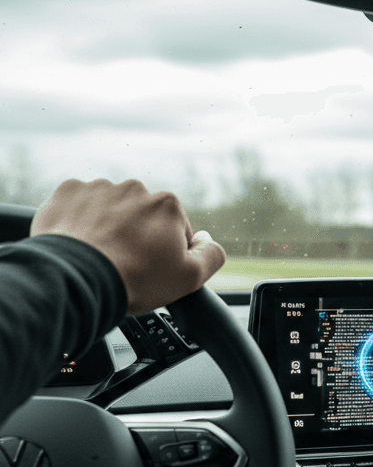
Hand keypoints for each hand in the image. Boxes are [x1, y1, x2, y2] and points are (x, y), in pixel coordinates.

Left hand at [31, 178, 226, 313]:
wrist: (78, 278)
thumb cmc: (136, 279)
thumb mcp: (191, 278)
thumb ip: (212, 255)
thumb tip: (210, 241)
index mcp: (167, 205)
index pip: (175, 229)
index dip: (166, 253)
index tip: (152, 269)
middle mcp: (134, 188)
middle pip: (142, 216)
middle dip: (137, 236)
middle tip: (126, 265)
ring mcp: (99, 188)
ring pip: (110, 210)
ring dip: (108, 227)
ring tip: (100, 256)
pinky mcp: (67, 193)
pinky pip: (79, 206)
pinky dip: (80, 221)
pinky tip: (81, 244)